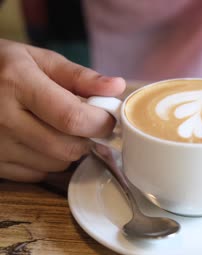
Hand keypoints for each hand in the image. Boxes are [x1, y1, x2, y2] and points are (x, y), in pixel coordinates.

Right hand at [0, 39, 125, 181]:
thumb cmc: (2, 66)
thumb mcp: (38, 59)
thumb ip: (80, 76)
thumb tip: (116, 87)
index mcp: (17, 84)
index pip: (72, 118)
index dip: (100, 123)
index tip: (109, 118)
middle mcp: (2, 118)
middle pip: (67, 148)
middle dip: (87, 138)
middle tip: (85, 123)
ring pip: (55, 165)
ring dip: (67, 151)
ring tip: (56, 128)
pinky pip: (35, 174)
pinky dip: (46, 161)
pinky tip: (37, 139)